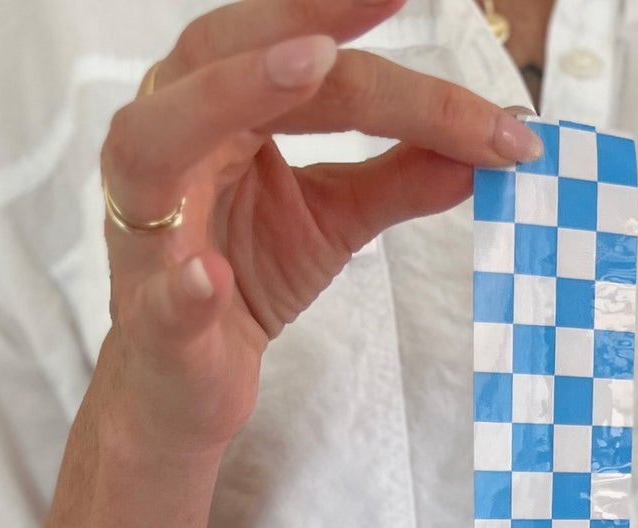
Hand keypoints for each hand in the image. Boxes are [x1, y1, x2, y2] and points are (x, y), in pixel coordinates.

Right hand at [99, 0, 542, 453]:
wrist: (188, 381)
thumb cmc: (246, 278)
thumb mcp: (335, 219)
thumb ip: (401, 178)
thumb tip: (490, 147)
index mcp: (217, 110)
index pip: (308, 65)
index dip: (398, 73)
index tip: (482, 89)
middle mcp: (169, 144)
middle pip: (225, 59)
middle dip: (302, 21)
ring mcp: (148, 229)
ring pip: (158, 143)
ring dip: (232, 95)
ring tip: (312, 70)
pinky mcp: (149, 316)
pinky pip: (160, 295)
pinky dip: (184, 285)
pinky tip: (211, 278)